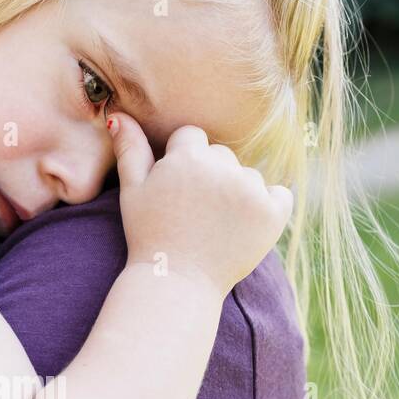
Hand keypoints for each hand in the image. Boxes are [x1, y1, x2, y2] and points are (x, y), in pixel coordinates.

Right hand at [108, 116, 291, 294]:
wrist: (175, 284)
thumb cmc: (148, 237)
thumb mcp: (132, 192)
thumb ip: (130, 150)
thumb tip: (117, 115)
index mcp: (188, 157)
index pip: (192, 139)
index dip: (181, 165)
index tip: (175, 195)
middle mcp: (222, 167)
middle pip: (221, 156)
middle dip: (210, 178)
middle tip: (193, 213)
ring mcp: (250, 190)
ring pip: (247, 176)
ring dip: (237, 193)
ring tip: (214, 226)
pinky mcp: (272, 214)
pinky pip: (280, 196)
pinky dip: (268, 208)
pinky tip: (244, 226)